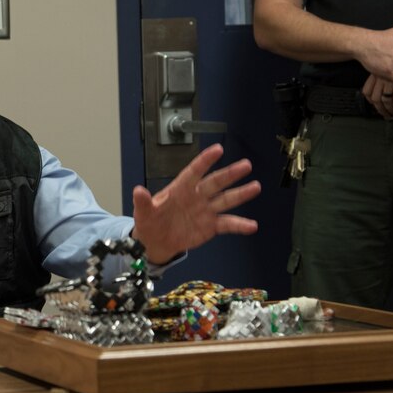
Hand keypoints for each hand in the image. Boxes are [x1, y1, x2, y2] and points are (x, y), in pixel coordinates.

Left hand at [131, 144, 260, 264]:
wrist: (156, 242)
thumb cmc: (150, 221)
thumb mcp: (143, 212)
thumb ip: (143, 202)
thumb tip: (138, 191)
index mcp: (180, 189)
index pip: (194, 172)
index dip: (205, 161)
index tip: (218, 149)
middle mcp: (196, 197)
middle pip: (215, 182)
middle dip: (230, 174)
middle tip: (246, 165)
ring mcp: (205, 211)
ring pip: (225, 199)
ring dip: (241, 194)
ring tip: (255, 186)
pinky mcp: (210, 226)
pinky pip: (227, 224)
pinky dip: (240, 225)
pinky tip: (251, 225)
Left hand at [361, 74, 392, 119]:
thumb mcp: (388, 61)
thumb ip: (386, 72)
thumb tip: (384, 89)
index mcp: (376, 74)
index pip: (367, 92)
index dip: (370, 101)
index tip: (376, 106)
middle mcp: (381, 78)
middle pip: (375, 99)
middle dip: (381, 110)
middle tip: (388, 115)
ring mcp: (390, 80)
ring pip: (385, 101)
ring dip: (390, 110)